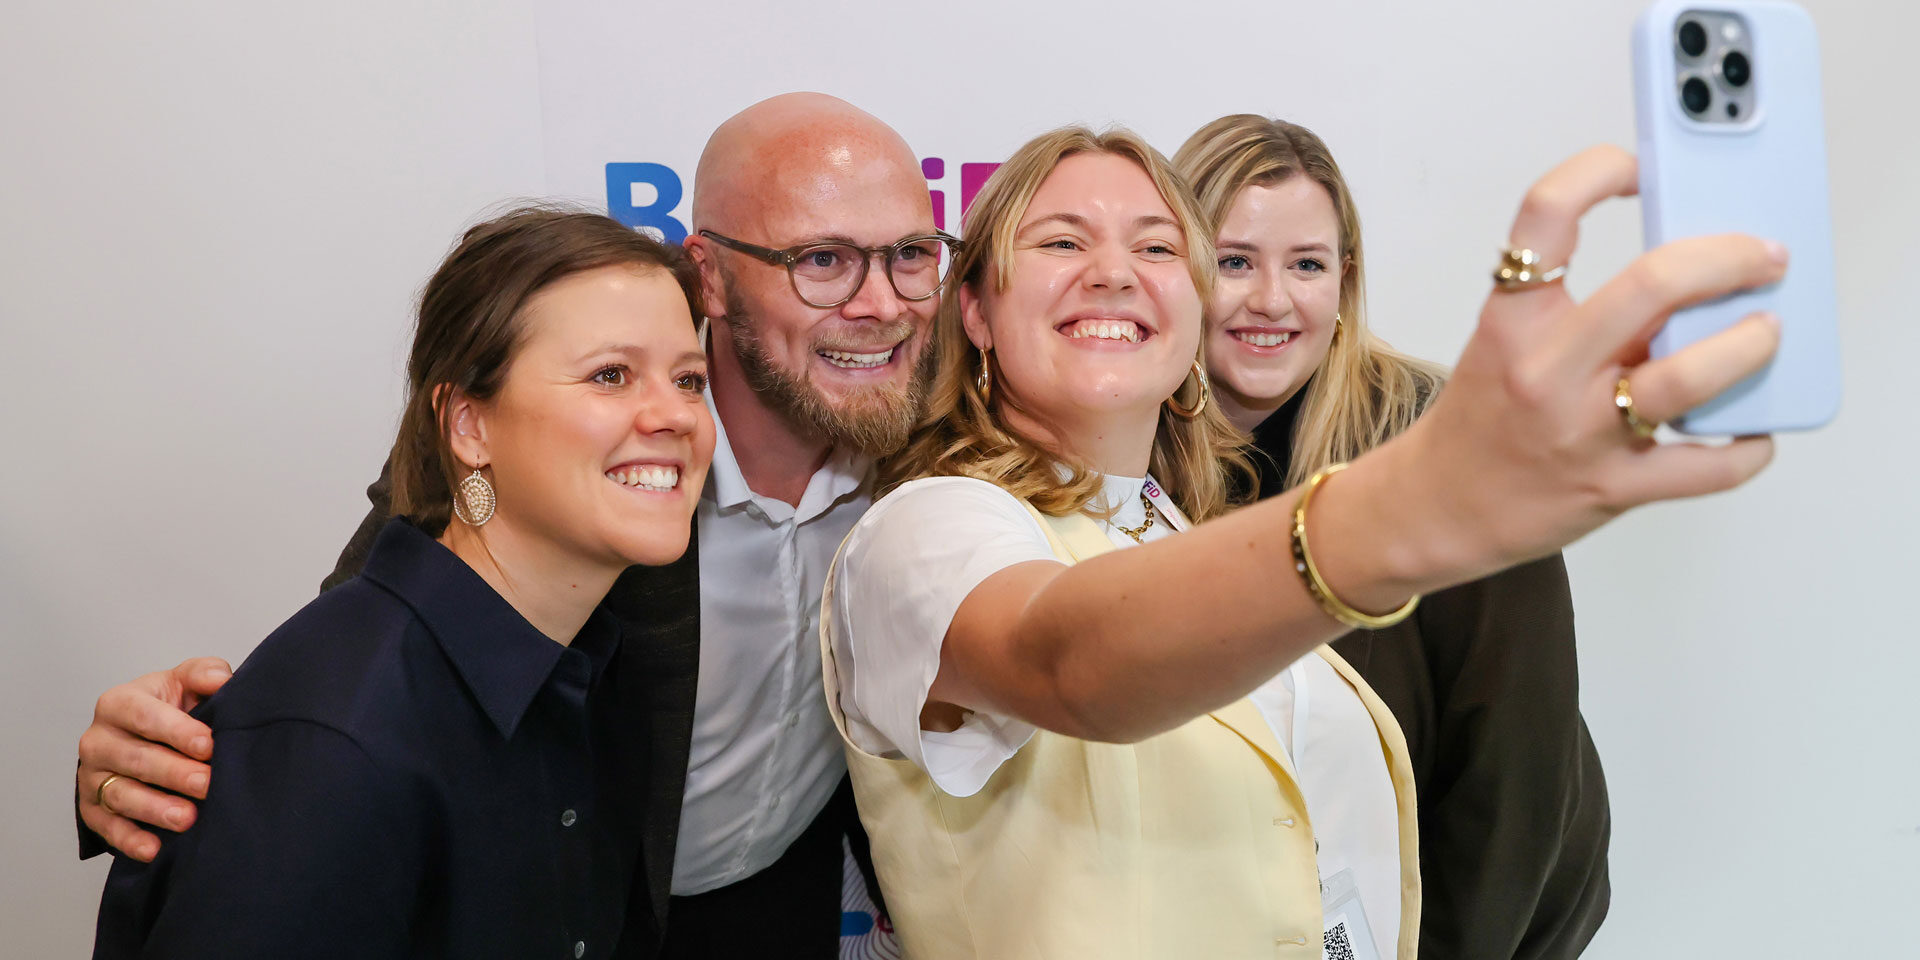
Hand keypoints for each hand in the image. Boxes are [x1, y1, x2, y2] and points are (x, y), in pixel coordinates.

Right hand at [77, 657, 232, 860]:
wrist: (143, 737)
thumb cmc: (169, 708)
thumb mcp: (185, 682)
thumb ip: (204, 674)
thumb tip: (222, 680)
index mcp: (119, 702)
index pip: (144, 715)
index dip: (177, 730)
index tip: (209, 745)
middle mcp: (98, 739)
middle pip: (135, 758)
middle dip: (174, 773)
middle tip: (207, 784)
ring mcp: (92, 776)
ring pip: (120, 794)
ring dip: (154, 808)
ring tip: (187, 818)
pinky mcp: (91, 807)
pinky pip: (107, 827)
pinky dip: (129, 839)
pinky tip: (154, 849)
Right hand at [1328, 146, 1781, 599]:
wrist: (1435, 507)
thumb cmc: (1481, 420)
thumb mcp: (1507, 344)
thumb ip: (1584, 311)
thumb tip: (1692, 278)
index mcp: (1511, 320)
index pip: (1546, 214)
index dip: (1600, 170)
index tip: (1641, 166)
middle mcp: (1544, 369)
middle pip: (1652, 285)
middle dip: (1729, 258)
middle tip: (1761, 256)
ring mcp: (1579, 431)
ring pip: (1688, 375)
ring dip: (1748, 345)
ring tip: (1766, 332)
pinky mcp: (1612, 487)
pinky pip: (1703, 467)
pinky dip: (1745, 447)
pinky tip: (1752, 432)